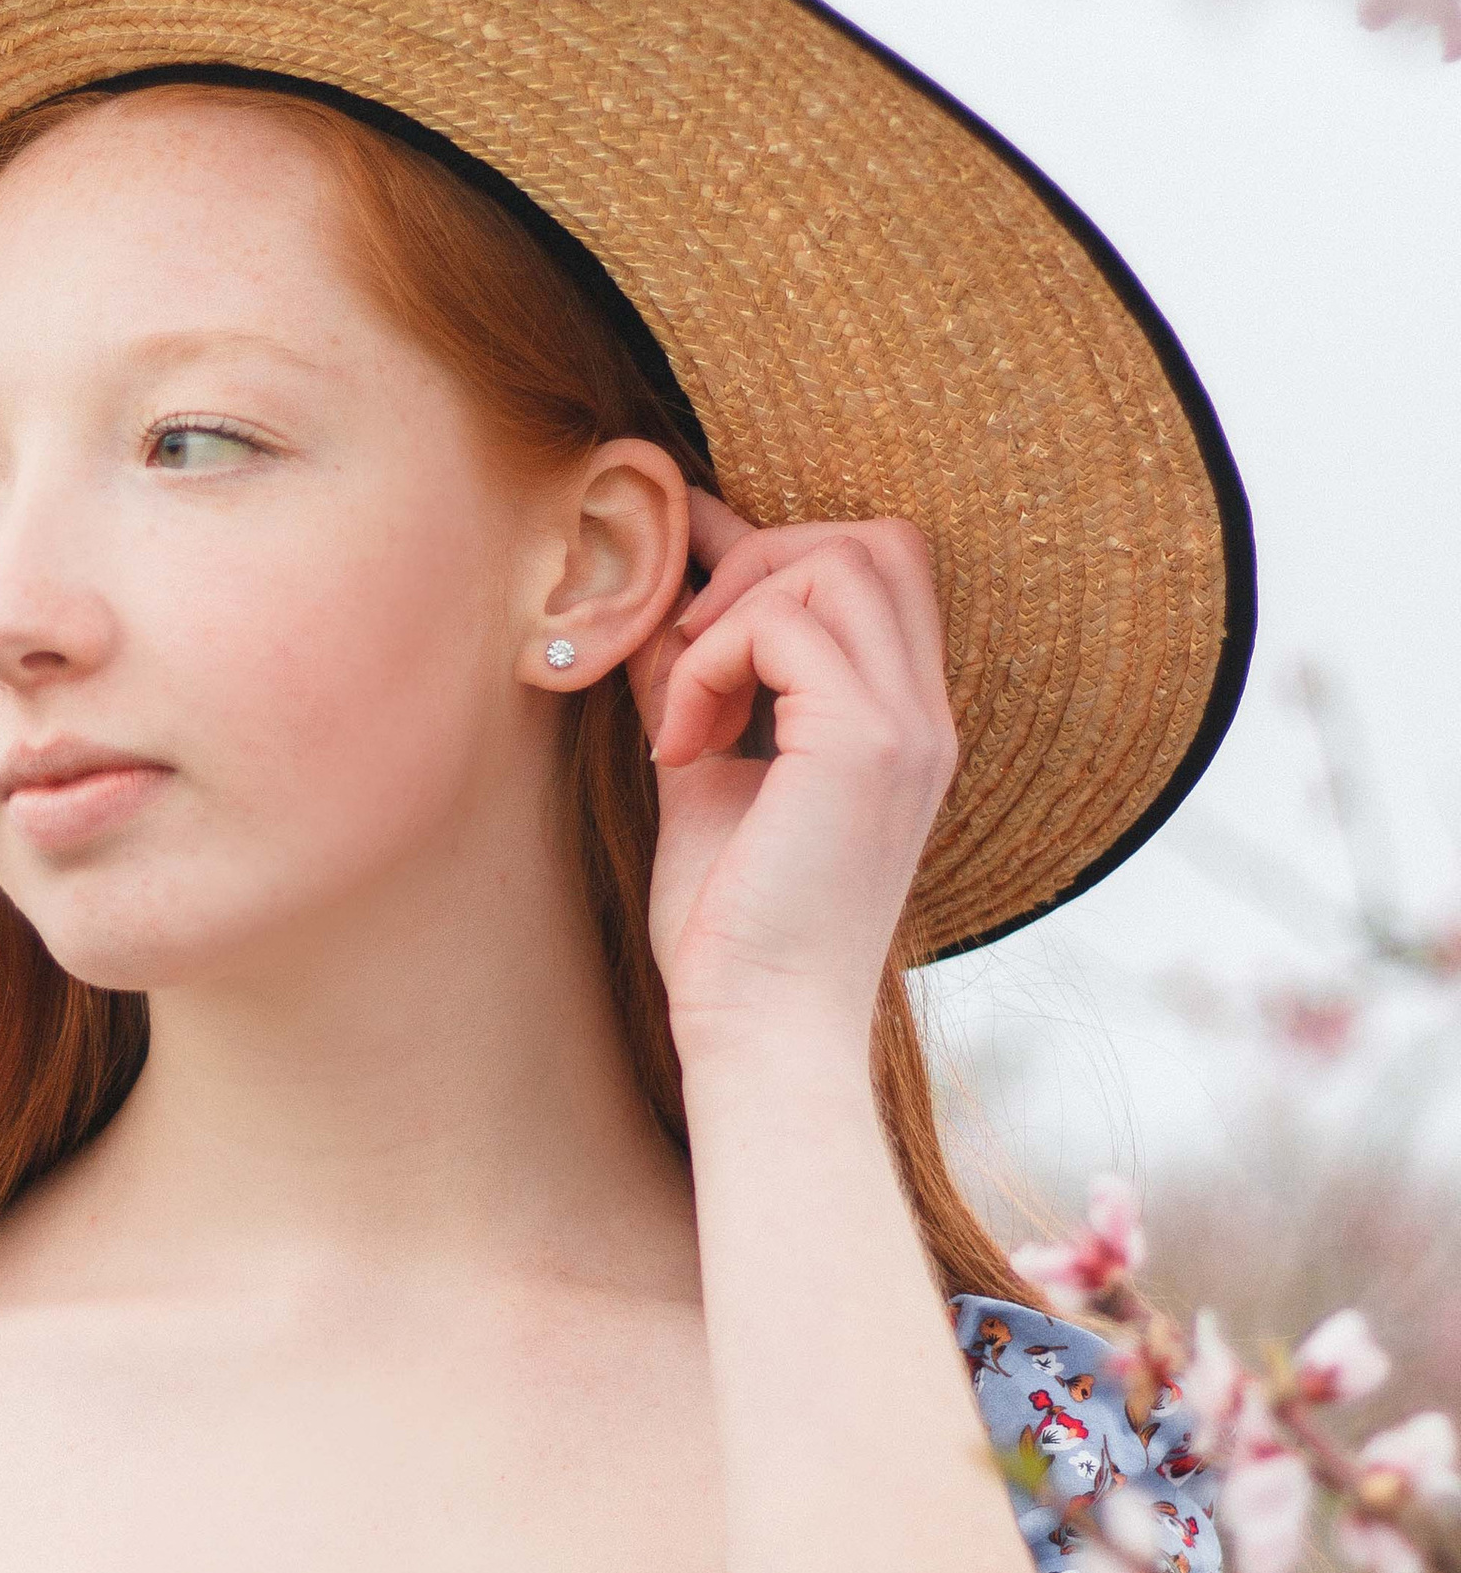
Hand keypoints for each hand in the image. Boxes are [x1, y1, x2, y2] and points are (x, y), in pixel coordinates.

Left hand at [635, 494, 957, 1068]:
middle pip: (876, 540)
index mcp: (904, 725)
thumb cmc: (734, 932)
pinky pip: (782, 624)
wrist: (759, 1032)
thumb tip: (647, 605)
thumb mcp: (707, 778)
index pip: (879, 572)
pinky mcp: (864, 745)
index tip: (681, 592)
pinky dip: (709, 660)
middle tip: (685, 648)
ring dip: (732, 608)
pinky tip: (681, 746)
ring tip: (685, 706)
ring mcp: (907, 726)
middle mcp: (926, 716)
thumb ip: (695, 687)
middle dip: (760, 558)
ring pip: (839, 560)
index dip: (774, 552)